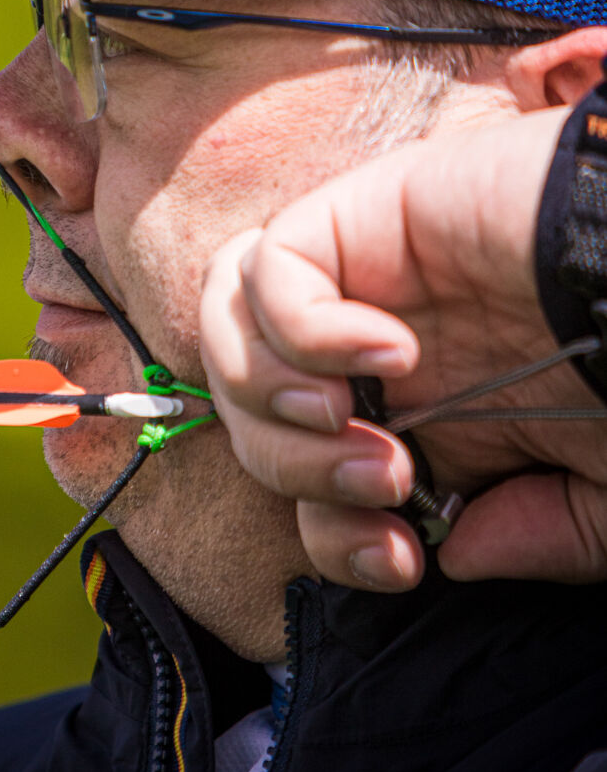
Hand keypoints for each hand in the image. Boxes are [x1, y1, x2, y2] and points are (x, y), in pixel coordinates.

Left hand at [199, 108, 606, 589]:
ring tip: (353, 423)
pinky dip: (302, 323)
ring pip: (232, 332)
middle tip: (388, 480)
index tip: (400, 558)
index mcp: (425, 415)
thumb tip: (452, 557)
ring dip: (274, 403)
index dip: (331, 540)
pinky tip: (388, 352)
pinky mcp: (370, 213)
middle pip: (250, 413)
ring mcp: (366, 279)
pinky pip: (272, 265)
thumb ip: (539, 534)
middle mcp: (375, 349)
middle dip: (296, 474)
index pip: (305, 484)